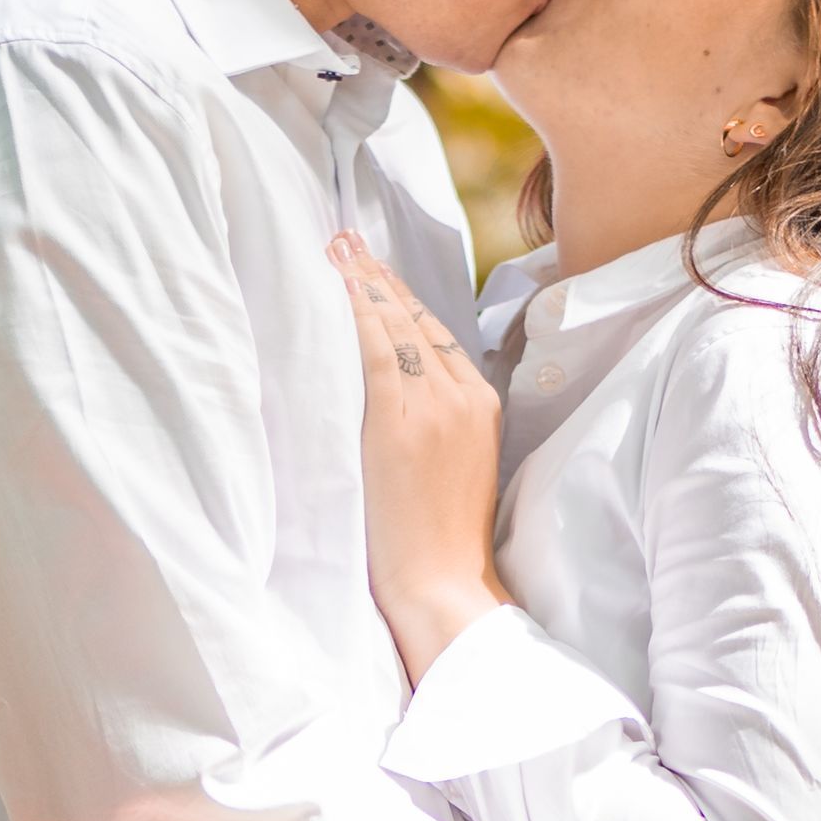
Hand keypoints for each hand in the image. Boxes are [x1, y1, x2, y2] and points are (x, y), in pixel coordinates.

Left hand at [328, 233, 509, 681]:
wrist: (443, 581)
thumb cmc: (441, 541)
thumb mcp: (456, 469)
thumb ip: (435, 425)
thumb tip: (398, 400)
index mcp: (483, 406)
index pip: (440, 336)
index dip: (404, 300)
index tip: (376, 271)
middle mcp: (465, 397)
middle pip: (418, 321)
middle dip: (380, 277)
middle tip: (346, 239)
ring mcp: (436, 407)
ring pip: (396, 328)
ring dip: (364, 282)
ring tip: (336, 249)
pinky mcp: (401, 422)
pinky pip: (378, 351)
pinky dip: (359, 313)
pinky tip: (341, 285)